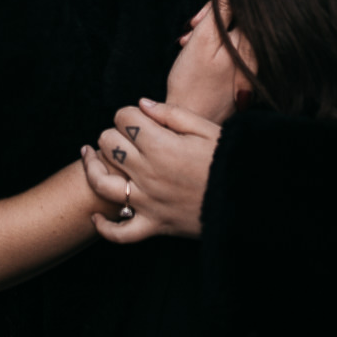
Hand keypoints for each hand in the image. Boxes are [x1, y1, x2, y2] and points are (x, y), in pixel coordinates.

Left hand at [80, 100, 220, 242]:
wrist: (247, 201)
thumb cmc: (229, 160)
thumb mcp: (205, 128)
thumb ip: (170, 114)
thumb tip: (141, 103)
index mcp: (161, 145)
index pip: (124, 118)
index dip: (127, 113)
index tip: (137, 118)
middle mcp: (148, 173)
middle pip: (108, 145)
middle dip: (113, 135)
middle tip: (124, 136)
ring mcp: (147, 202)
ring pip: (101, 184)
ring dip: (93, 168)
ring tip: (90, 157)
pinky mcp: (154, 226)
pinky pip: (120, 233)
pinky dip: (105, 227)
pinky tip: (97, 217)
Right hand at [166, 0, 254, 123]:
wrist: (191, 119)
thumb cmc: (191, 82)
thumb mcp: (202, 41)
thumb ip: (219, 12)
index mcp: (249, 44)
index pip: (239, 8)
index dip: (216, 8)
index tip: (197, 22)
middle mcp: (255, 55)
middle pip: (234, 20)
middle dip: (209, 21)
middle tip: (189, 34)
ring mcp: (249, 67)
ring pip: (228, 34)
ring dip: (207, 35)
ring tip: (188, 46)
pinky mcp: (241, 76)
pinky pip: (228, 50)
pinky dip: (211, 49)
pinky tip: (197, 57)